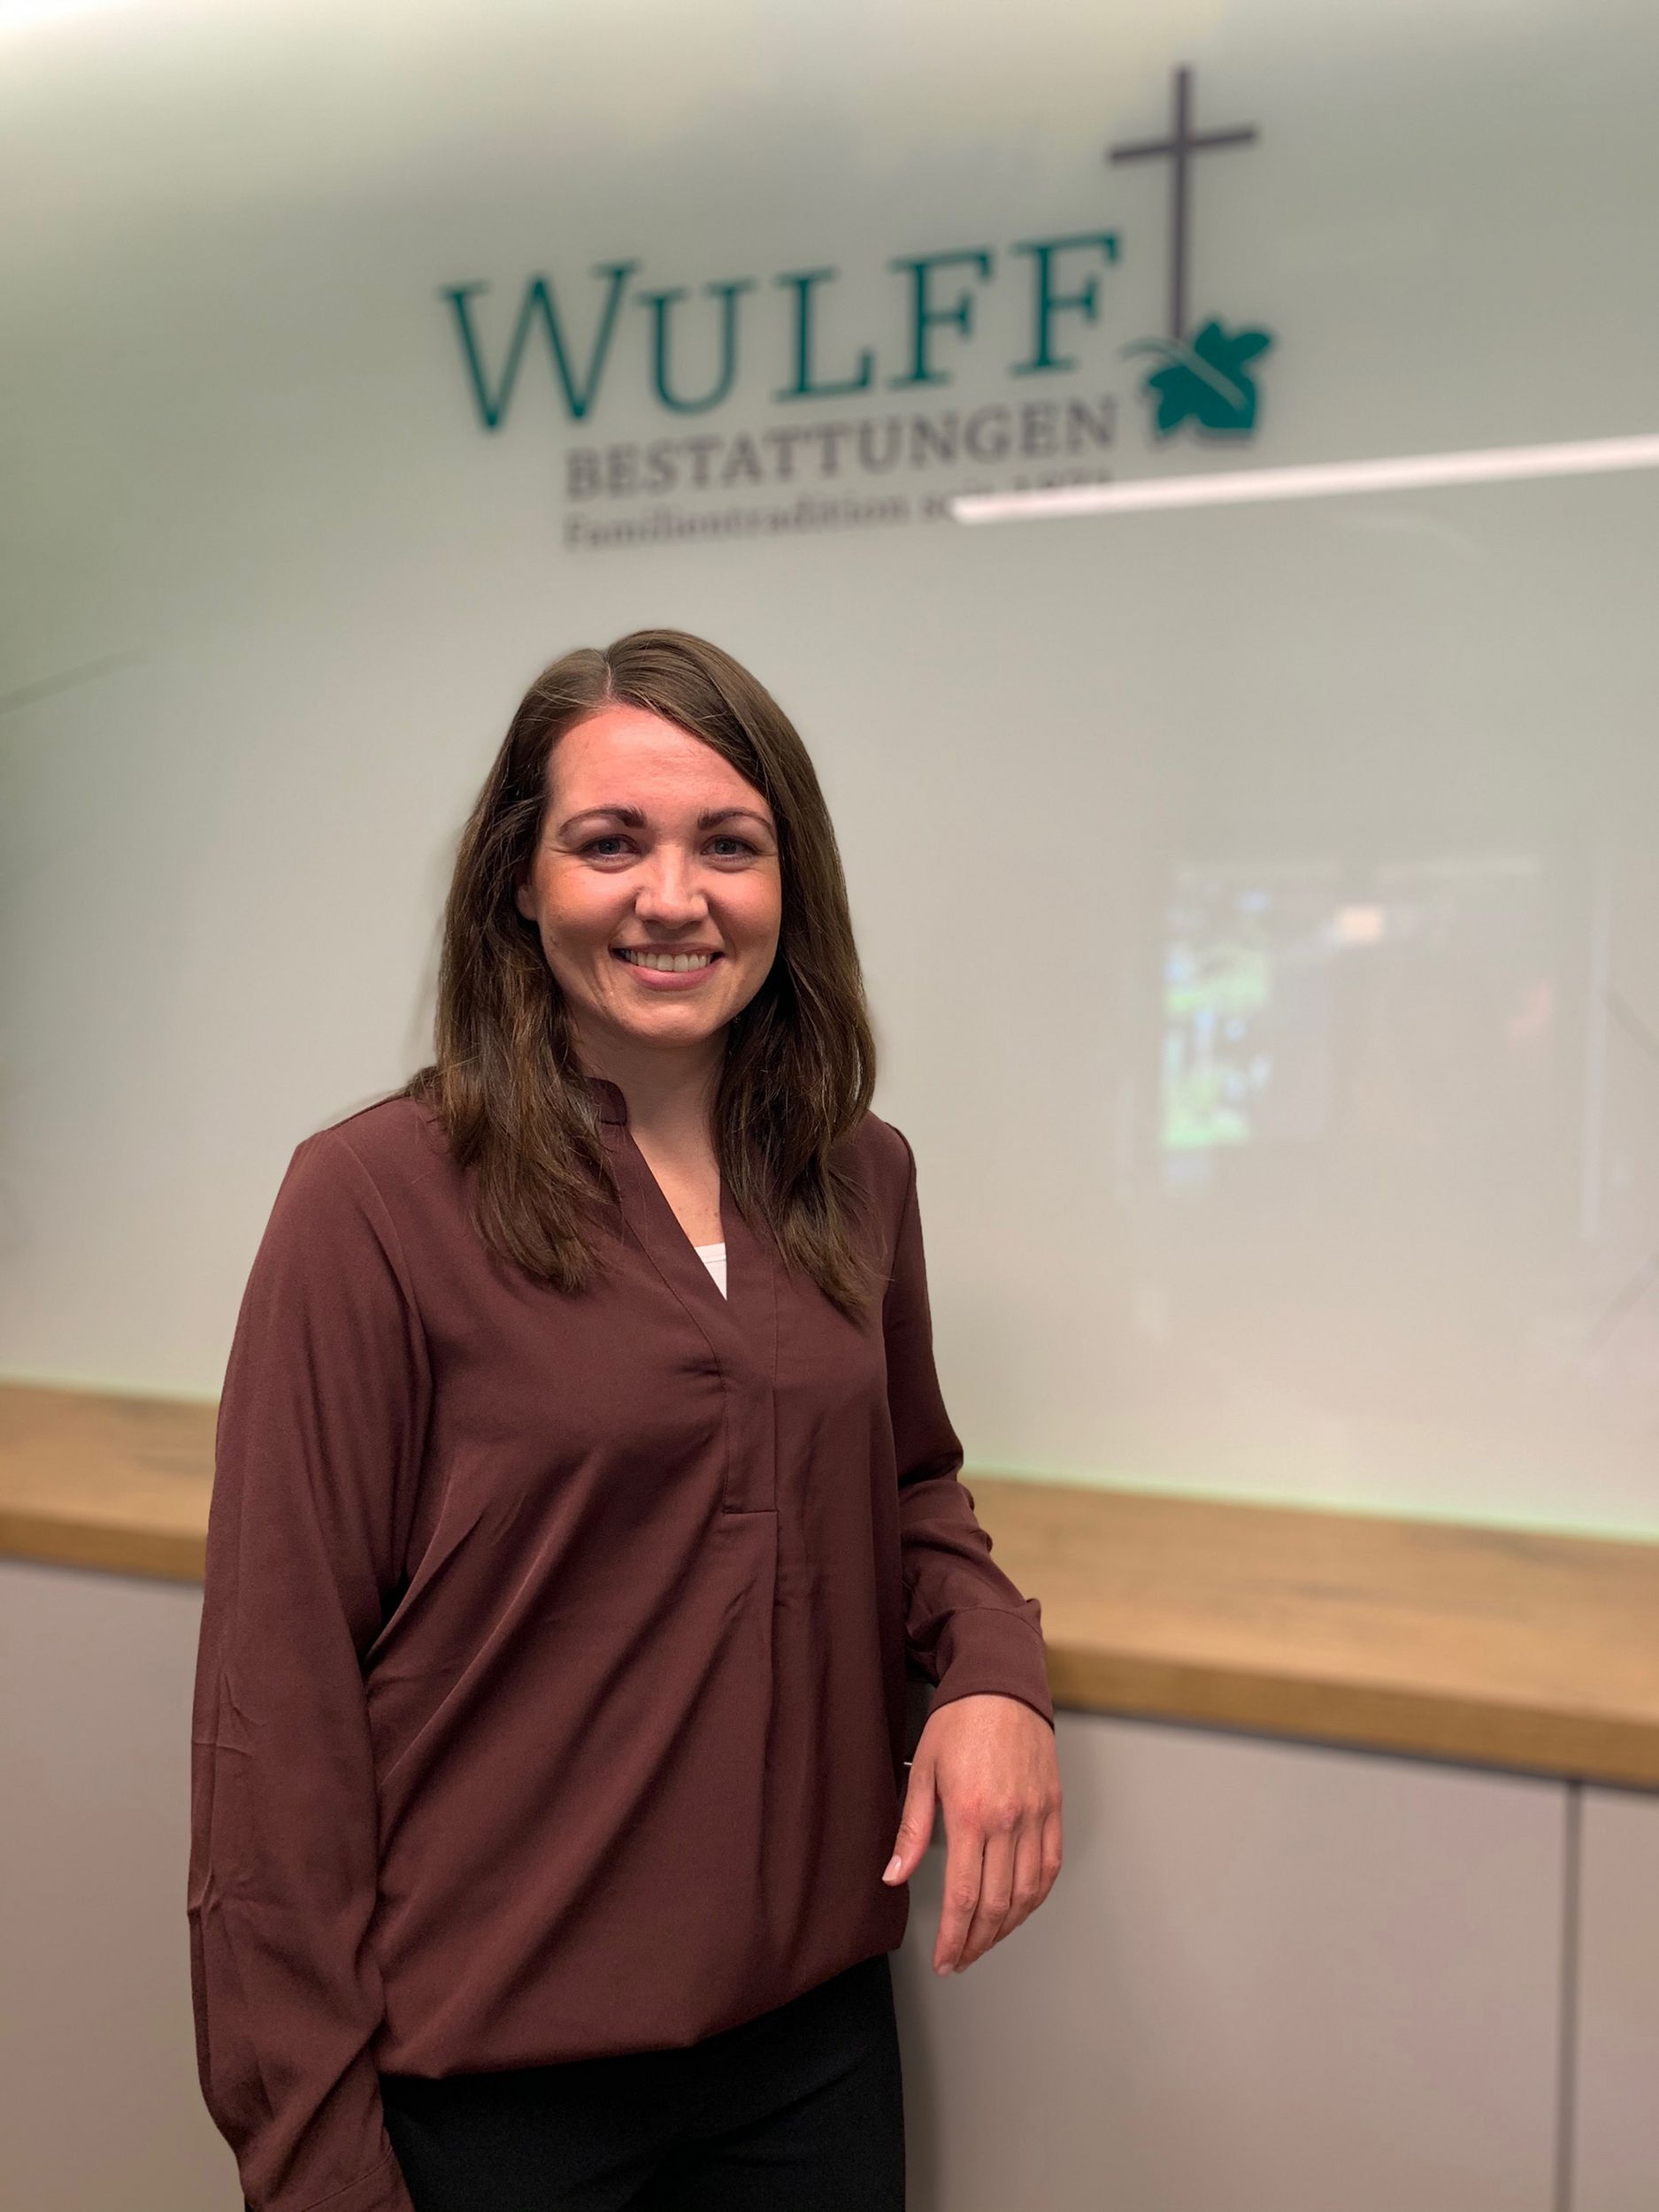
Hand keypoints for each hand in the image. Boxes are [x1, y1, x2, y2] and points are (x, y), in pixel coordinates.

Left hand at [881, 1691, 1061, 1973]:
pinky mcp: (1054, 1808)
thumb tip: (893, 1876)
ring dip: (1007, 1927)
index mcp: (971, 1815)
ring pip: (1028, 1893)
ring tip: (985, 1941)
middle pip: (997, 1903)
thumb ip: (911, 1830)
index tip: (945, 1960)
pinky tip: (1020, 1908)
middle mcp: (1009, 1822)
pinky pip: (1051, 1866)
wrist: (1001, 1684)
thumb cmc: (958, 1722)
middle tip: (961, 1960)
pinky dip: (1037, 1896)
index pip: (964, 1896)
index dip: (955, 1938)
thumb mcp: (923, 1771)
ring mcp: (1037, 1816)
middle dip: (977, 1942)